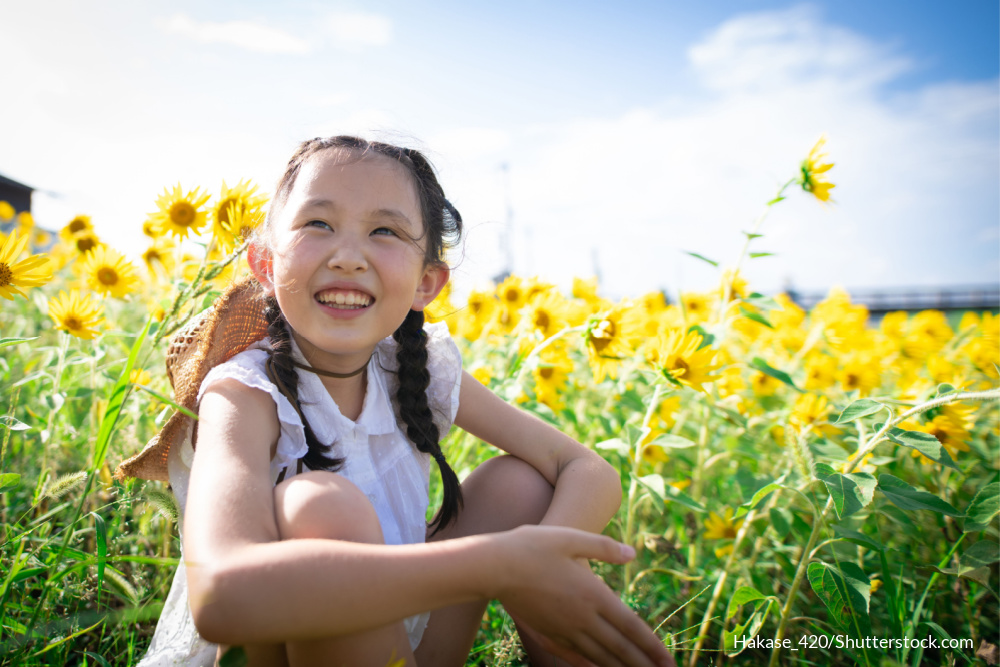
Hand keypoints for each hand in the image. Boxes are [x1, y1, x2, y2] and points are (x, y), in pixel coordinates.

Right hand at [495, 525, 675, 666]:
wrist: (495, 566)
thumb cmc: (533, 546)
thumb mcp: (571, 537)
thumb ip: (604, 547)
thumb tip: (632, 554)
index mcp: (593, 594)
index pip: (631, 627)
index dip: (653, 647)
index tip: (669, 662)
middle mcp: (582, 617)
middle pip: (619, 648)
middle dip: (644, 665)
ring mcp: (564, 628)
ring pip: (599, 656)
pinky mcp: (548, 632)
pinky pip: (575, 656)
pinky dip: (592, 666)